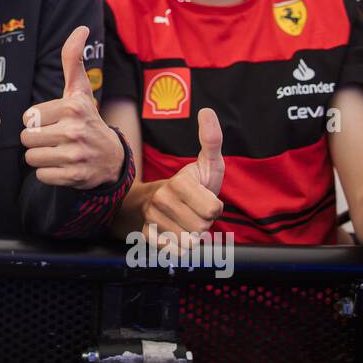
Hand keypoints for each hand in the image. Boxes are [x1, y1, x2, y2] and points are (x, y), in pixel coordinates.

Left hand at [20, 25, 121, 190]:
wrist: (112, 158)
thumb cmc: (87, 119)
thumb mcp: (80, 90)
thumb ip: (72, 59)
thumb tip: (81, 27)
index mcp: (73, 106)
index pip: (28, 116)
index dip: (36, 120)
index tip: (54, 121)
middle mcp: (75, 130)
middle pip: (26, 138)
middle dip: (35, 140)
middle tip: (53, 138)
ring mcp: (75, 155)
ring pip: (31, 158)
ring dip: (39, 157)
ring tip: (56, 151)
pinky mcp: (74, 177)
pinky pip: (40, 176)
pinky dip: (48, 173)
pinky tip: (62, 166)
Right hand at [142, 108, 224, 247]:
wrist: (159, 201)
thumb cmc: (191, 183)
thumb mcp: (206, 162)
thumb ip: (211, 139)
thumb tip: (206, 111)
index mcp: (178, 183)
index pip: (214, 210)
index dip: (215, 206)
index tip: (205, 197)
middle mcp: (161, 200)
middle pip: (203, 227)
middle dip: (204, 222)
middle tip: (195, 210)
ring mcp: (152, 219)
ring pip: (190, 241)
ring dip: (193, 235)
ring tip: (185, 220)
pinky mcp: (148, 236)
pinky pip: (174, 252)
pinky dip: (179, 247)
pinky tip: (176, 233)